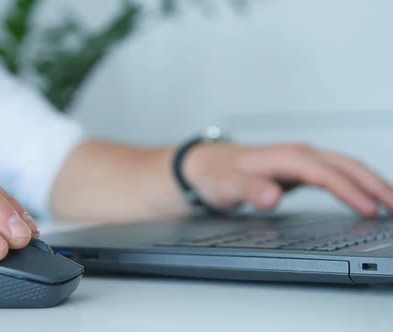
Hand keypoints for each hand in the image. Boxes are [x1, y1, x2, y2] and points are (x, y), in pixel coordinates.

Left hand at [184, 143, 392, 215]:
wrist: (207, 164)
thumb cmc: (217, 175)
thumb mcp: (225, 186)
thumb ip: (248, 190)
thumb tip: (272, 196)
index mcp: (284, 157)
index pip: (325, 173)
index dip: (349, 191)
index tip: (370, 210)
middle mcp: (298, 154)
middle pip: (346, 166)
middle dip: (375, 185)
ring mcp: (302, 160)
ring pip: (347, 167)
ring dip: (372, 183)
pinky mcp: (302, 169)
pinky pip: (339, 174)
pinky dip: (358, 185)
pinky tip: (368, 199)